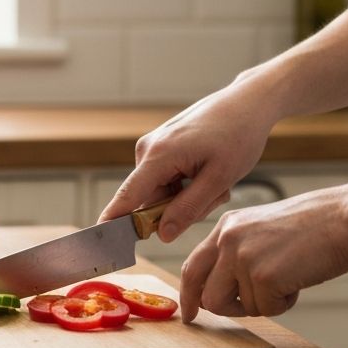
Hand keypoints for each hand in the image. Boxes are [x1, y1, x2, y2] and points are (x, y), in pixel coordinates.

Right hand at [98, 82, 278, 242]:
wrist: (247, 103)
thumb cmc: (238, 135)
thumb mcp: (219, 179)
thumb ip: (188, 209)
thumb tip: (162, 234)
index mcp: (159, 155)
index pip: (127, 196)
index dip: (113, 223)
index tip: (100, 244)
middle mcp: (148, 150)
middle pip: (150, 200)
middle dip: (180, 208)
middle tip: (215, 194)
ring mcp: (153, 147)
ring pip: (162, 193)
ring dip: (188, 196)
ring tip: (216, 180)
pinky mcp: (162, 147)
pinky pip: (167, 180)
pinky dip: (188, 184)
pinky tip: (209, 171)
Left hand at [178, 187, 347, 322]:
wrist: (344, 218)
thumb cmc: (313, 227)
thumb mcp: (261, 230)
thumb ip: (236, 253)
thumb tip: (219, 291)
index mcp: (226, 227)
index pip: (193, 266)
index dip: (188, 295)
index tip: (189, 313)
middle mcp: (228, 241)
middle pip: (208, 296)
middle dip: (228, 309)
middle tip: (251, 306)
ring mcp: (243, 258)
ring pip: (240, 307)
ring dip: (264, 303)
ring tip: (288, 278)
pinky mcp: (263, 276)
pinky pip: (266, 309)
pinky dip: (285, 303)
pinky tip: (299, 280)